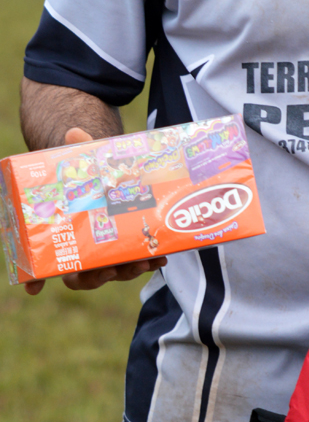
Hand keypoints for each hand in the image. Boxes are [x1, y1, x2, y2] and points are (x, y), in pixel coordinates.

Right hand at [23, 126, 167, 295]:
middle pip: (85, 277)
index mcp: (67, 236)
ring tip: (142, 261)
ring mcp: (109, 252)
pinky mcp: (132, 247)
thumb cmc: (90, 174)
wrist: (112, 173)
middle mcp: (85, 251)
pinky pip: (138, 261)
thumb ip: (79, 149)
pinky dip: (149, 261)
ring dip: (128, 271)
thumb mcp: (85, 162)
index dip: (38, 278)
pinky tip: (162, 256)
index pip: (47, 263)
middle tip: (108, 269)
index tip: (34, 288)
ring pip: (115, 272)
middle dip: (96, 277)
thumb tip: (73, 133)